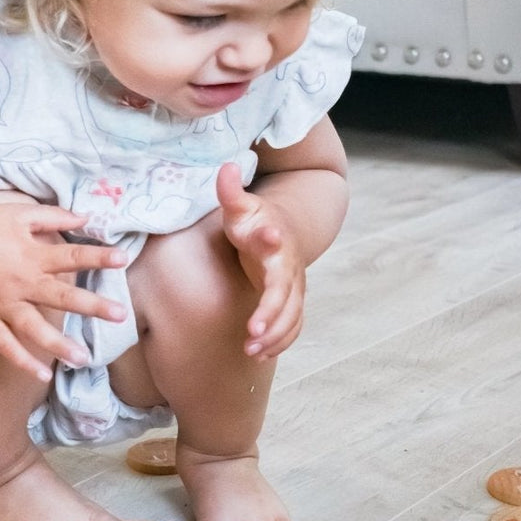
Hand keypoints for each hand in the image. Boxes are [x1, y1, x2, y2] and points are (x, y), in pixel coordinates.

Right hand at [0, 202, 128, 379]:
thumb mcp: (17, 213)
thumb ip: (53, 216)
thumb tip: (86, 218)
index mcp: (31, 254)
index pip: (71, 256)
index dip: (98, 257)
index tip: (123, 258)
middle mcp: (20, 282)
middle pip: (61, 296)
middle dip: (92, 306)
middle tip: (120, 315)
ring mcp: (2, 305)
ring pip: (34, 329)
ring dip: (59, 344)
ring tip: (83, 358)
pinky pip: (5, 345)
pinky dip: (22, 361)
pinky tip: (42, 375)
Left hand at [215, 162, 305, 359]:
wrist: (284, 231)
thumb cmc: (254, 221)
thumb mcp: (241, 206)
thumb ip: (231, 191)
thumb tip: (226, 167)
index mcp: (275, 241)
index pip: (276, 247)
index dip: (272, 246)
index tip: (268, 244)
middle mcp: (289, 267)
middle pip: (286, 294)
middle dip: (272, 314)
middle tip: (253, 331)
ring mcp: (294, 288)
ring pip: (293, 316)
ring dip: (275, 335)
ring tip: (250, 350)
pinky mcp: (293, 303)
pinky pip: (294, 326)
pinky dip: (281, 341)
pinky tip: (259, 353)